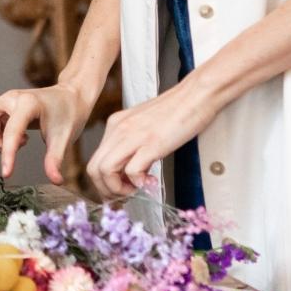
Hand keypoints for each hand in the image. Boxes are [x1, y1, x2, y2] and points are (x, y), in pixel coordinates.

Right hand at [0, 79, 96, 182]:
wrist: (71, 97)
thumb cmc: (69, 114)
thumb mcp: (64, 138)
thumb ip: (55, 160)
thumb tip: (55, 181)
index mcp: (28, 103)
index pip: (11, 130)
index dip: (7, 153)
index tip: (7, 174)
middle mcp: (11, 98)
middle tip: (8, 149)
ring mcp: (6, 100)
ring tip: (15, 144)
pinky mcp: (4, 105)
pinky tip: (16, 138)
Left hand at [82, 85, 217, 199]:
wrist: (196, 95)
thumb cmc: (177, 111)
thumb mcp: (144, 126)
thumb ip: (133, 145)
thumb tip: (130, 171)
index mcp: (116, 125)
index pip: (95, 161)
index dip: (105, 182)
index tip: (121, 189)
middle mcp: (118, 129)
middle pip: (94, 169)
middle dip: (108, 190)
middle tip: (126, 196)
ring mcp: (133, 135)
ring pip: (105, 171)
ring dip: (119, 189)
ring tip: (137, 190)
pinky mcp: (152, 143)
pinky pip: (132, 171)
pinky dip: (139, 183)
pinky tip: (151, 181)